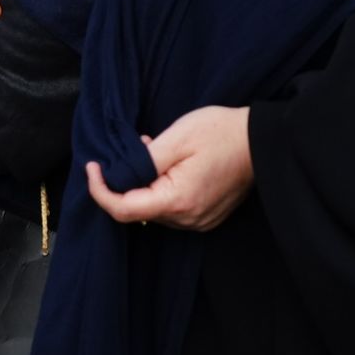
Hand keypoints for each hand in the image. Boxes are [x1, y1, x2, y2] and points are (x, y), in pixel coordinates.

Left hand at [85, 105, 252, 231]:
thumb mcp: (176, 138)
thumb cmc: (220, 133)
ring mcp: (198, 221)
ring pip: (153, 210)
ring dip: (144, 184)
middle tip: (134, 146)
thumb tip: (119, 174)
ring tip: (154, 150)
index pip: (123, 210)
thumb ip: (143, 160)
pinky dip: (160, 189)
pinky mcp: (205, 216)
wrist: (262, 142)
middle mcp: (187, 219)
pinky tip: (169, 165)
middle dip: (125, 181)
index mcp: (177, 200)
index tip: (93, 166)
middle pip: (137, 210)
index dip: (100, 190)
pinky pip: (171, 209)